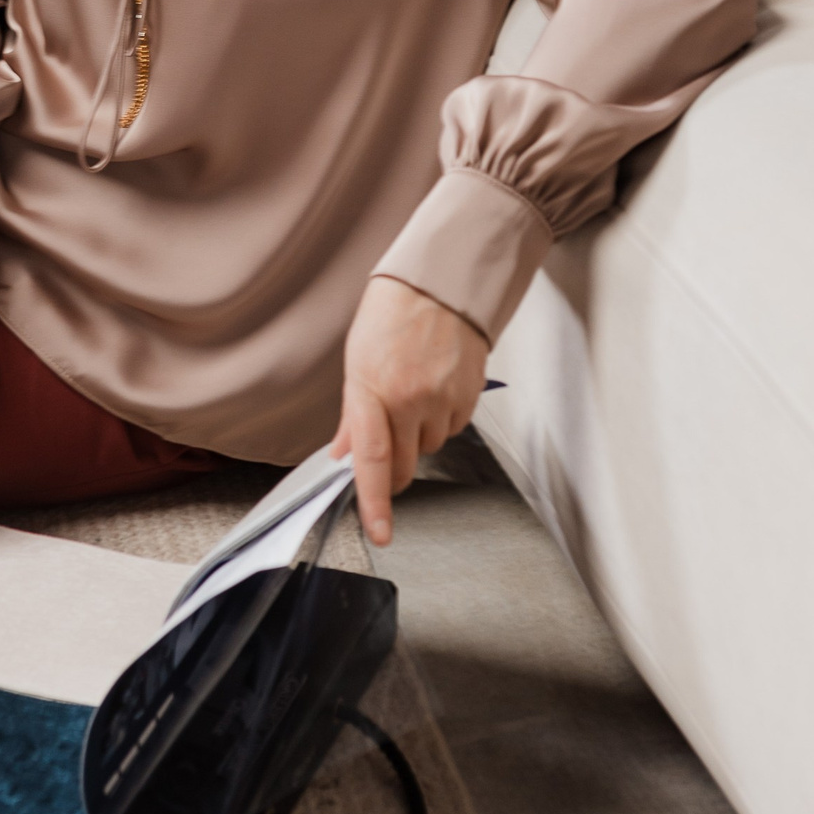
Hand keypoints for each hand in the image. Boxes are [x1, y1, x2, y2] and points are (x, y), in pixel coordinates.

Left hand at [333, 275, 487, 548]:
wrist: (442, 280)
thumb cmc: (393, 310)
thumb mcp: (357, 358)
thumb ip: (353, 413)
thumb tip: (343, 454)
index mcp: (372, 388)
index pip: (371, 460)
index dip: (374, 503)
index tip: (379, 532)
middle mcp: (409, 398)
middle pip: (402, 465)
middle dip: (392, 466)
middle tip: (387, 438)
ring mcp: (443, 398)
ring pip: (429, 446)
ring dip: (418, 434)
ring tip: (414, 390)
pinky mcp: (470, 397)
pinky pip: (452, 428)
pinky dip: (442, 418)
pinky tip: (435, 387)